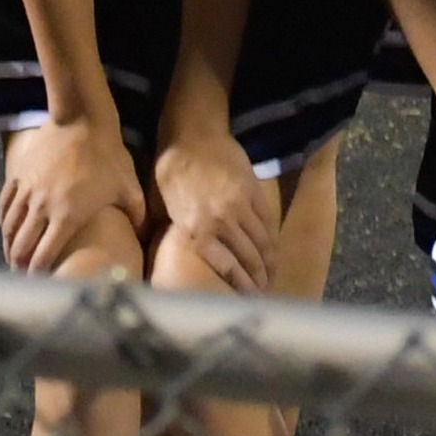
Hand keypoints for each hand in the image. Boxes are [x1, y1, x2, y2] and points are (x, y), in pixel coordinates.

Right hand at [0, 114, 142, 273]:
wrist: (82, 120)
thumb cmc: (108, 155)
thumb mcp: (128, 187)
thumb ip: (136, 215)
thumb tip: (143, 236)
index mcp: (67, 217)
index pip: (45, 256)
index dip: (38, 275)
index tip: (39, 285)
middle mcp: (41, 208)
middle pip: (21, 248)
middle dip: (19, 267)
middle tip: (22, 278)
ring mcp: (26, 192)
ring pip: (9, 229)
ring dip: (8, 247)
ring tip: (12, 259)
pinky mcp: (18, 177)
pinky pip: (4, 206)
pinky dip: (3, 222)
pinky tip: (6, 230)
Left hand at [150, 126, 277, 294]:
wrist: (191, 137)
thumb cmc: (169, 175)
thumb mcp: (163, 211)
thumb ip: (173, 237)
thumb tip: (171, 261)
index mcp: (197, 229)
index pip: (227, 266)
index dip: (241, 285)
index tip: (247, 299)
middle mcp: (223, 220)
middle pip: (249, 257)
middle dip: (258, 279)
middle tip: (263, 294)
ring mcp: (242, 205)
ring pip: (262, 241)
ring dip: (269, 262)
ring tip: (271, 277)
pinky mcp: (254, 191)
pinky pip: (268, 221)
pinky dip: (272, 238)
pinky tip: (273, 251)